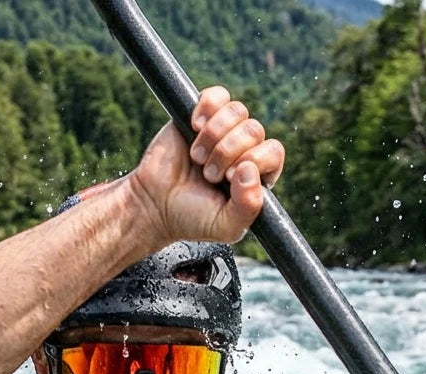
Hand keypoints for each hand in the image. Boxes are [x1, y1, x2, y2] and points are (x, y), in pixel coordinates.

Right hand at [128, 86, 284, 246]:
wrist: (153, 204)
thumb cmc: (190, 218)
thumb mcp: (225, 226)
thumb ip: (248, 207)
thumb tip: (250, 169)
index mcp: (256, 175)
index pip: (272, 152)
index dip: (252, 161)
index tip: (227, 179)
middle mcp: (244, 150)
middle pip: (254, 130)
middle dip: (227, 153)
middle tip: (208, 174)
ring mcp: (224, 130)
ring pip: (237, 112)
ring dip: (214, 136)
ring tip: (198, 158)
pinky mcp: (201, 114)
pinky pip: (218, 95)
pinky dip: (206, 109)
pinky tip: (194, 127)